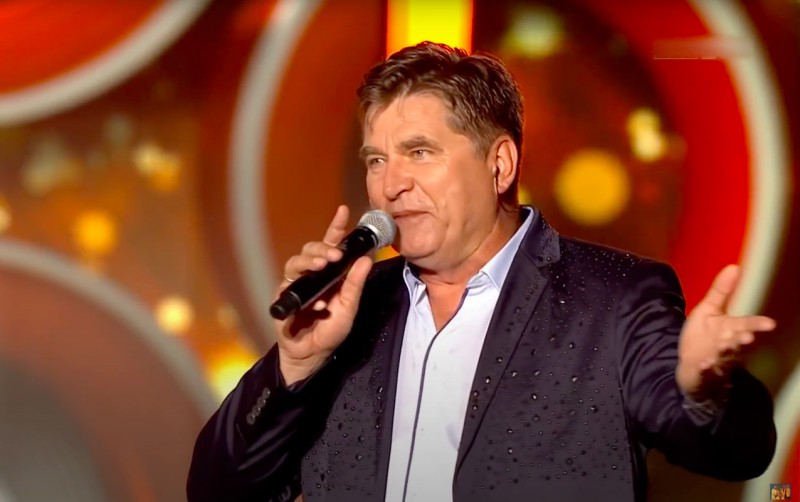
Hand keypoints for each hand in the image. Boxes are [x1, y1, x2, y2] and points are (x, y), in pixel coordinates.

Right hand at [275, 205, 373, 385]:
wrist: (311, 354)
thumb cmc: (330, 330)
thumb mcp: (348, 308)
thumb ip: (355, 284)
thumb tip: (366, 259)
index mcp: (330, 273)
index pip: (332, 245)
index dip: (336, 227)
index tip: (344, 210)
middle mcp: (312, 274)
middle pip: (311, 248)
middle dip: (322, 247)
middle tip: (335, 255)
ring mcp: (296, 284)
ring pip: (296, 261)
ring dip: (309, 261)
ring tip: (322, 266)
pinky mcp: (283, 296)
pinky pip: (288, 285)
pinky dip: (302, 291)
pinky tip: (315, 303)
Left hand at [676, 264, 775, 398]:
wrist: (690, 364)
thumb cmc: (704, 335)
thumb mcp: (708, 310)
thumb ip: (721, 291)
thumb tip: (734, 266)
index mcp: (730, 329)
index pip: (746, 325)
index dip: (757, 325)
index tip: (769, 323)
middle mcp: (727, 345)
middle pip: (738, 342)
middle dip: (742, 339)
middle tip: (747, 336)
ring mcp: (716, 360)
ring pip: (724, 357)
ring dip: (724, 352)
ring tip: (722, 346)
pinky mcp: (703, 372)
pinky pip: (705, 372)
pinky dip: (705, 368)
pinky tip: (704, 365)